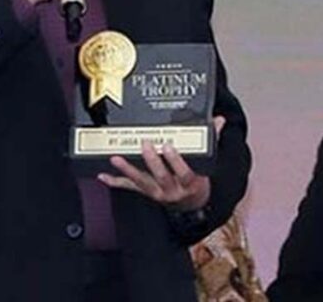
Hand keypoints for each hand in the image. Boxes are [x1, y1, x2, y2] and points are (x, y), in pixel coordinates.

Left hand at [97, 116, 224, 211]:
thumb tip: (219, 120)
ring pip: (142, 183)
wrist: (192, 204)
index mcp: (190, 182)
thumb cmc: (198, 178)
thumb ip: (212, 139)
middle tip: (144, 144)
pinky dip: (115, 182)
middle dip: (152, 162)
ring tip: (115, 159)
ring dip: (128, 170)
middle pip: (161, 177)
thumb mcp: (207, 162)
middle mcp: (172, 191)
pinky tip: (103, 176)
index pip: (184, 173)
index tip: (168, 146)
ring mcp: (157, 193)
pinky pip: (129, 188)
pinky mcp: (145, 193)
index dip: (176, 161)